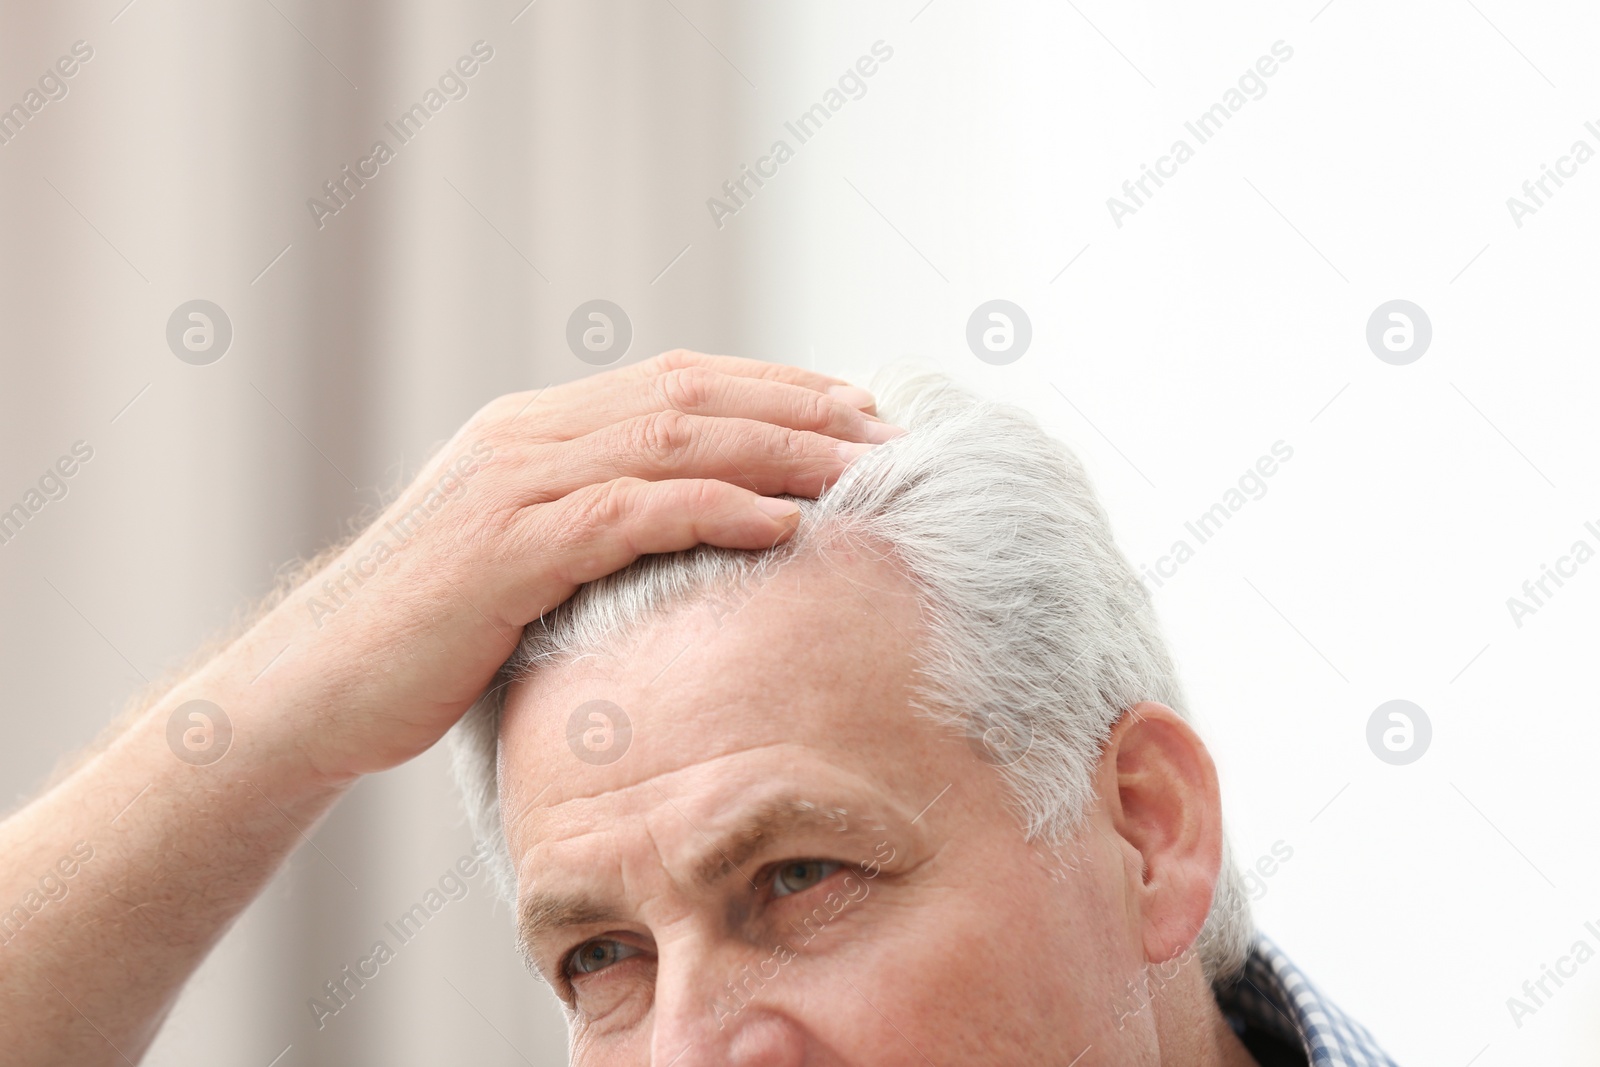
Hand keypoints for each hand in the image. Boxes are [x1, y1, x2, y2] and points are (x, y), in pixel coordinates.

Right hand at [213, 350, 896, 783]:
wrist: (317, 685)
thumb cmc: (429, 634)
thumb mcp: (520, 557)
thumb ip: (593, 523)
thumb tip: (691, 530)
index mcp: (538, 429)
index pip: (682, 382)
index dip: (779, 388)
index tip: (859, 409)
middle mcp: (529, 436)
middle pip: (694, 396)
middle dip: (802, 407)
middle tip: (890, 432)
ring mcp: (515, 486)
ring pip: (675, 441)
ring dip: (782, 449)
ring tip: (863, 469)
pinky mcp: (506, 550)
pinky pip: (631, 513)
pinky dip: (714, 509)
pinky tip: (782, 521)